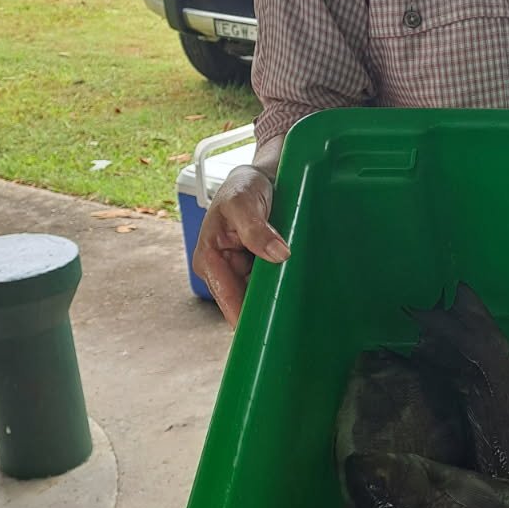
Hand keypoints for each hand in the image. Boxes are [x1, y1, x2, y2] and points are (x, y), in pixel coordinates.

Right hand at [192, 165, 289, 328]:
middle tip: (294, 321)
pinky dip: (281, 286)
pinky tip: (297, 290)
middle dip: (265, 308)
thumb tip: (278, 255)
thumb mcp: (243, 203)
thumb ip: (256, 230)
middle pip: (244, 303)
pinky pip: (268, 285)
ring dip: (275, 297)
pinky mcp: (255, 268)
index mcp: (209, 260)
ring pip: (258, 296)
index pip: (229, 300)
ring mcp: (238, 271)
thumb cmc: (243, 186)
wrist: (258, 176)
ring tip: (299, 306)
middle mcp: (221, 270)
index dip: (248, 317)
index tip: (271, 331)